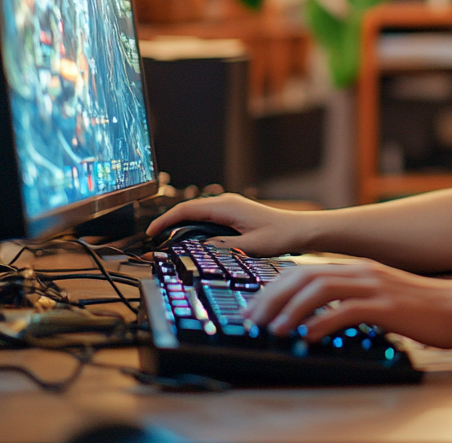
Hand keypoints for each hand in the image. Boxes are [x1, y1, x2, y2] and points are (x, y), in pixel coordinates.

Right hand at [145, 193, 314, 255]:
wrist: (300, 230)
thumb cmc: (280, 236)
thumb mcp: (250, 246)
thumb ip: (223, 247)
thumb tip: (199, 250)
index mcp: (227, 207)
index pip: (187, 210)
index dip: (166, 220)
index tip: (151, 233)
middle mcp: (226, 202)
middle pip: (188, 210)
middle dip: (169, 223)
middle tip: (155, 242)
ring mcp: (230, 206)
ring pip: (197, 213)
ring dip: (181, 225)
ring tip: (168, 242)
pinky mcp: (234, 213)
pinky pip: (207, 216)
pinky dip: (194, 226)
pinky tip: (191, 240)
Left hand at [244, 260, 451, 349]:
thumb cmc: (428, 309)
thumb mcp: (384, 300)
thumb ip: (355, 304)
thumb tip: (322, 323)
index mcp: (359, 269)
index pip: (306, 271)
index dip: (275, 289)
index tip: (256, 309)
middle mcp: (362, 272)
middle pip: (304, 276)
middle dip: (272, 298)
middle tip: (252, 320)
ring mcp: (374, 287)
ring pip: (319, 289)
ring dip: (290, 309)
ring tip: (273, 329)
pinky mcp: (386, 306)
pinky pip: (346, 311)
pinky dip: (321, 324)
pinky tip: (307, 338)